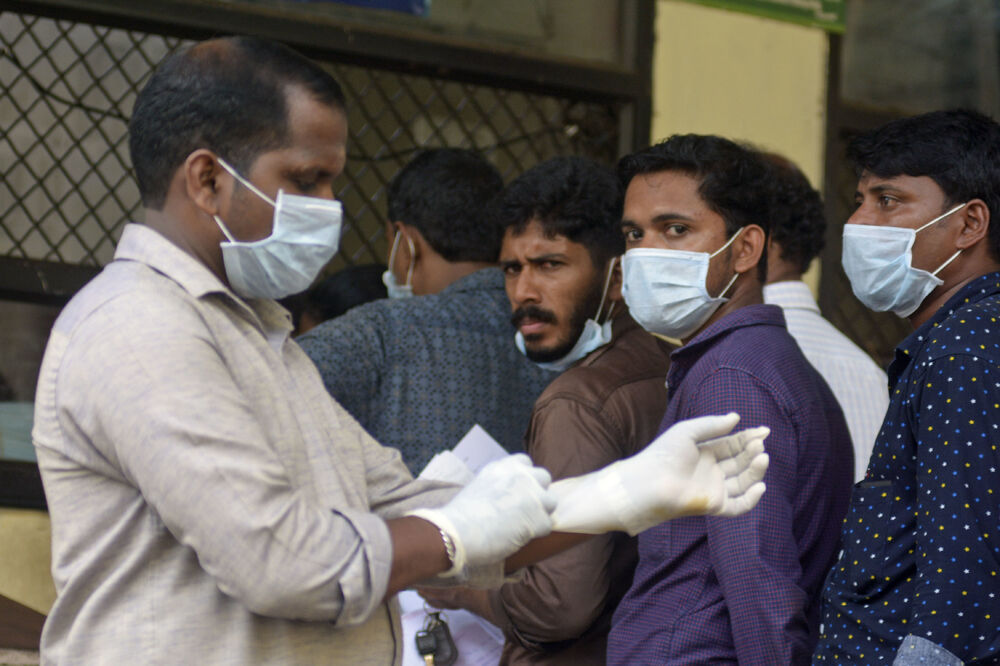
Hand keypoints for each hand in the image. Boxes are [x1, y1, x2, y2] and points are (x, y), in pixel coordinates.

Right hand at [408, 454, 554, 576]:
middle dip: (537, 492)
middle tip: (522, 509)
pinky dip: (535, 533)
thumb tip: (510, 496)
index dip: (524, 478)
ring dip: (540, 513)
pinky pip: (546, 525)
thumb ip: (500, 485)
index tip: (516, 492)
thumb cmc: (462, 514)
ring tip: (520, 525)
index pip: (526, 463)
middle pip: (544, 478)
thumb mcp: (481, 486)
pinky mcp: (539, 518)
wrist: (457, 531)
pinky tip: (517, 537)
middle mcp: (522, 475)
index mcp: (504, 466)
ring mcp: (534, 495)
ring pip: (551, 502)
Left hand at [549, 413, 768, 534]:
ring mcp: (713, 489)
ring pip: (743, 481)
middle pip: (740, 461)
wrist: (649, 482)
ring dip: (755, 470)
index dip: (748, 438)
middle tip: (759, 443)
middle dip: (751, 451)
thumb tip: (737, 418)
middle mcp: (711, 471)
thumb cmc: (663, 454)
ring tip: (761, 456)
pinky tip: (760, 486)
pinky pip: (738, 506)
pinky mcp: (714, 505)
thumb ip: (712, 425)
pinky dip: (752, 499)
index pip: (732, 445)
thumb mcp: (687, 431)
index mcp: (705, 453)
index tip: (764, 431)